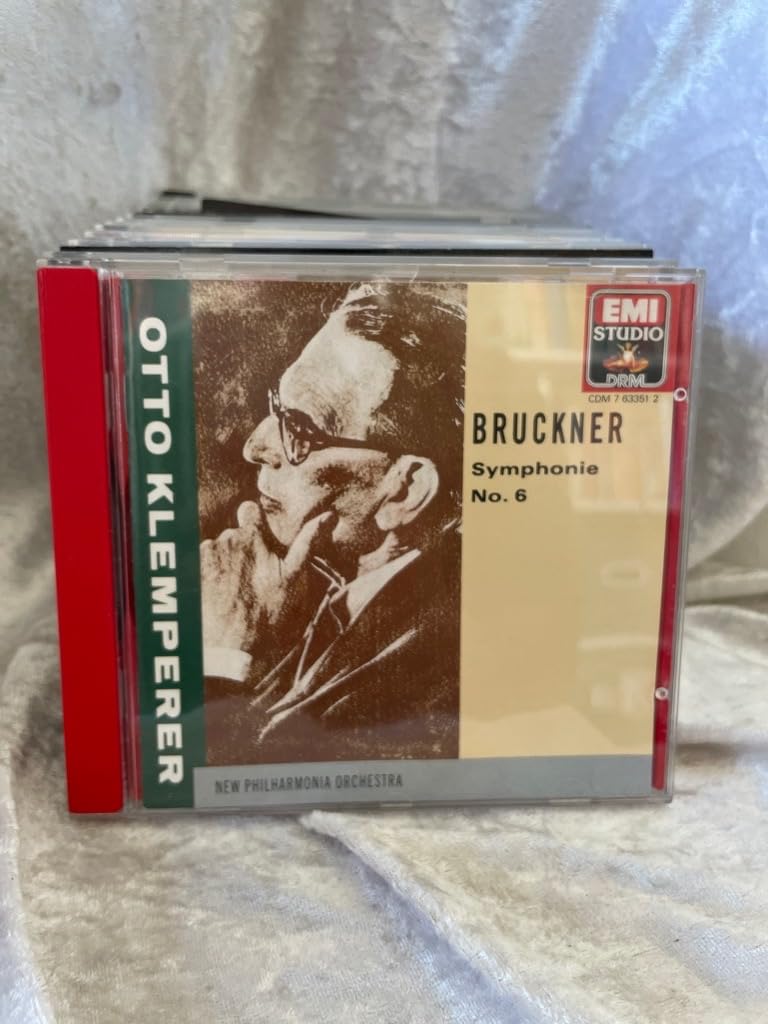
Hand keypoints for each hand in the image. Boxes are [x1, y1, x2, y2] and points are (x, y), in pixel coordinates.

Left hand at [200, 501, 335, 655]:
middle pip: (233, 535)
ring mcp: (205, 554)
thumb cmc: (267, 612)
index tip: (258, 540)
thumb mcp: (294, 578)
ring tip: (232, 591)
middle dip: (240, 550)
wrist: (231, 646)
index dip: (254, 522)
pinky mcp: (190, 570)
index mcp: (252, 536)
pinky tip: (217, 594)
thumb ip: (307, 542)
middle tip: (250, 578)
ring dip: (223, 563)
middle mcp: (225, 538)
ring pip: (216, 550)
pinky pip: (199, 564)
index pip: (249, 510)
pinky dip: (207, 575)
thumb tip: (328, 515)